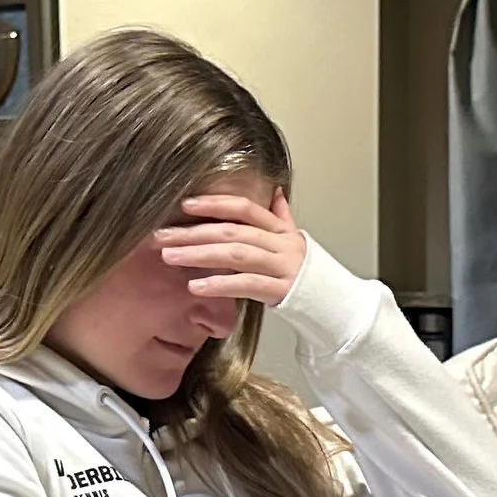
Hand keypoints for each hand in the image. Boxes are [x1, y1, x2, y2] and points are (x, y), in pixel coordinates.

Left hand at [156, 189, 305, 307]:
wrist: (335, 304)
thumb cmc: (309, 274)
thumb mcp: (296, 241)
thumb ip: (282, 217)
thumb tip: (276, 191)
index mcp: (280, 230)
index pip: (245, 209)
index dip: (215, 204)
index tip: (185, 204)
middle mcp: (281, 244)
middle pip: (232, 232)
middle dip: (194, 232)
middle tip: (161, 235)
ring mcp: (282, 267)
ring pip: (236, 254)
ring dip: (199, 254)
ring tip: (170, 256)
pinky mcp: (282, 291)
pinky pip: (247, 284)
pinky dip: (219, 285)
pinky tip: (196, 286)